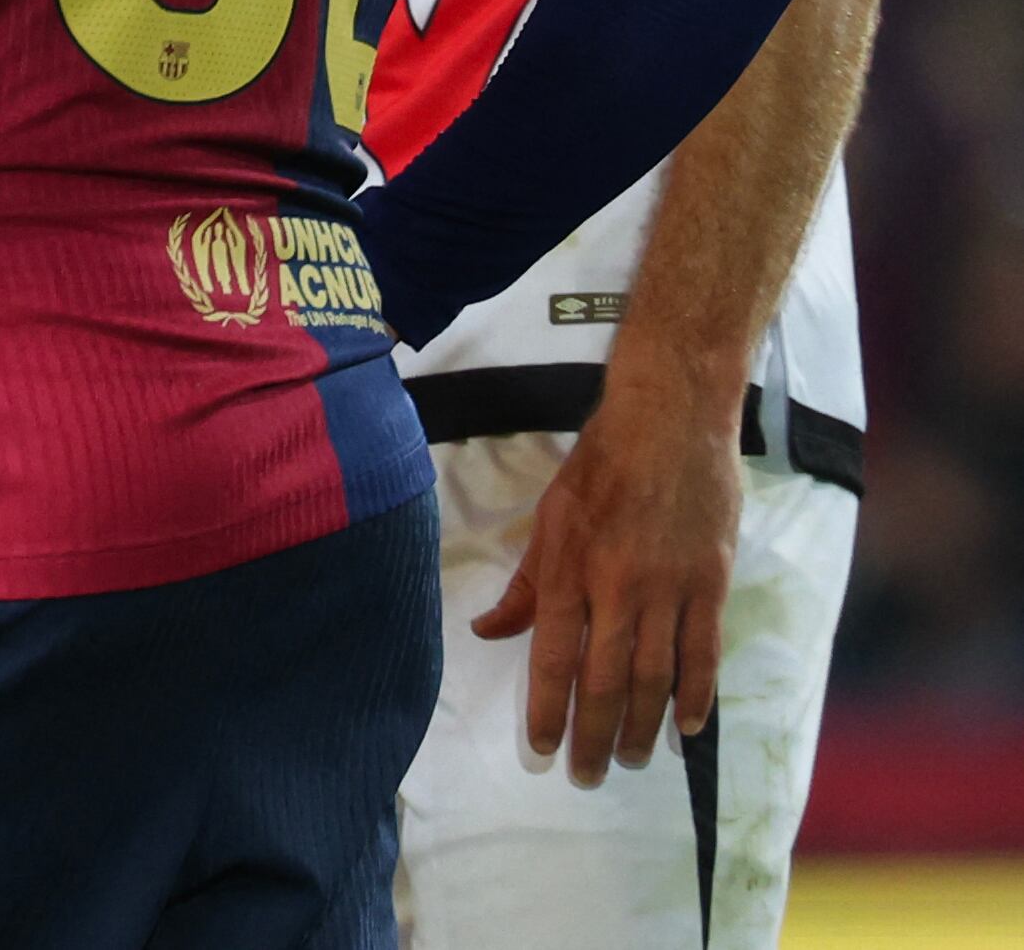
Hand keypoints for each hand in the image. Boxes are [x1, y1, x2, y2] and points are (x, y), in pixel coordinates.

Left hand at [473, 364, 741, 783]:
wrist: (670, 422)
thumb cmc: (600, 467)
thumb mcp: (548, 518)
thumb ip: (526, 584)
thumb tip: (487, 632)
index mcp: (569, 570)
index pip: (551, 659)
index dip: (545, 712)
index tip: (539, 751)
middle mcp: (618, 587)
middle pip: (605, 681)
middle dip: (594, 736)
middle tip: (587, 776)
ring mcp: (670, 588)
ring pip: (656, 677)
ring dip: (644, 727)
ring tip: (632, 761)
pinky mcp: (712, 583)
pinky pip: (704, 652)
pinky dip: (697, 696)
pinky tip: (689, 728)